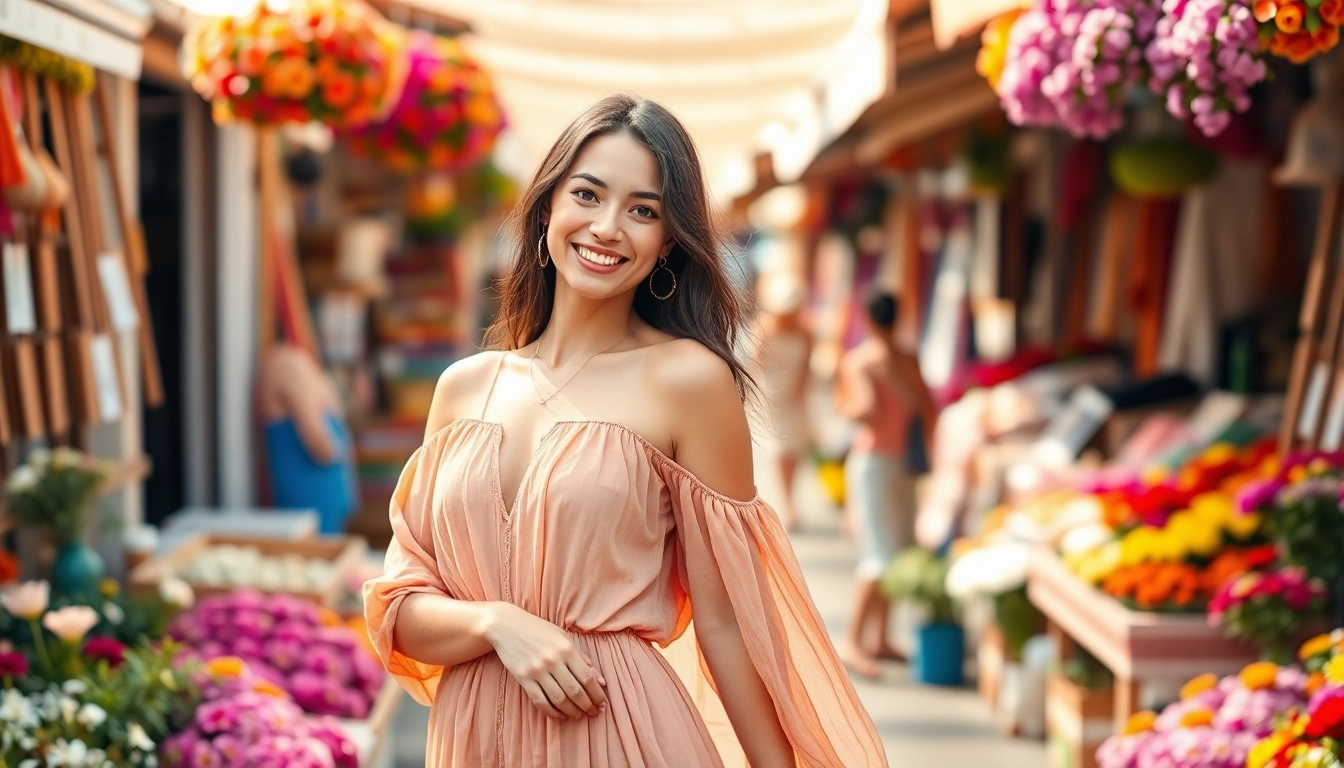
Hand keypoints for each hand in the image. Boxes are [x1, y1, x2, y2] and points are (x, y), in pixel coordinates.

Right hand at [484, 603, 607, 719]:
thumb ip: (582, 658)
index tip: (603, 703)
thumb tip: (601, 680)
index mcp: (566, 648)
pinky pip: (540, 701)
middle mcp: (553, 660)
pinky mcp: (523, 678)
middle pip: (575, 691)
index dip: (597, 693)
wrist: (506, 625)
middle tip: (594, 713)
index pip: (587, 677)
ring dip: (572, 711)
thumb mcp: (563, 637)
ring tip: (579, 715)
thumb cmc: (538, 630)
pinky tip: (560, 715)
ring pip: (559, 699)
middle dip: (587, 705)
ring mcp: (537, 670)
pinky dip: (552, 712)